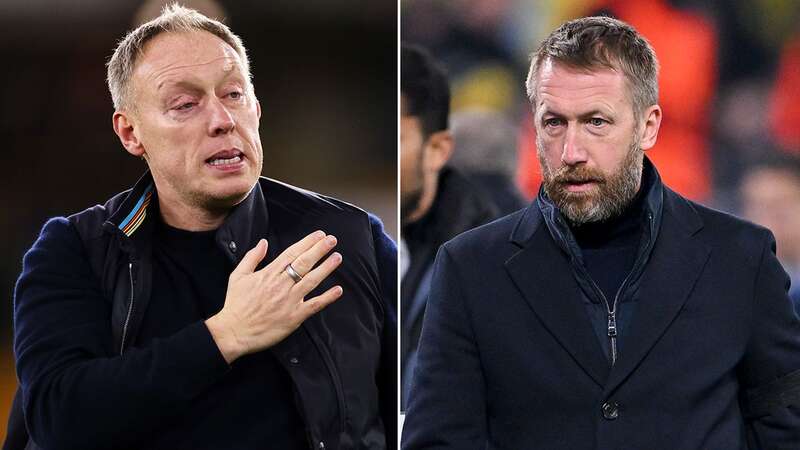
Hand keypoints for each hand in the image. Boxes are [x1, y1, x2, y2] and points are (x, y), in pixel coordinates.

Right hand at [206, 231, 343, 362]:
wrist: (234, 332)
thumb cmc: (236, 305)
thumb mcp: (238, 276)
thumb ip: (252, 257)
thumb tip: (263, 242)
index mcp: (269, 274)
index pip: (292, 253)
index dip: (307, 243)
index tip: (319, 235)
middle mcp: (281, 285)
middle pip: (304, 263)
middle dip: (320, 249)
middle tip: (332, 240)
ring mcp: (289, 301)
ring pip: (311, 280)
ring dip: (326, 268)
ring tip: (337, 257)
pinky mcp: (294, 317)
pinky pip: (314, 305)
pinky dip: (327, 297)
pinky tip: (338, 290)